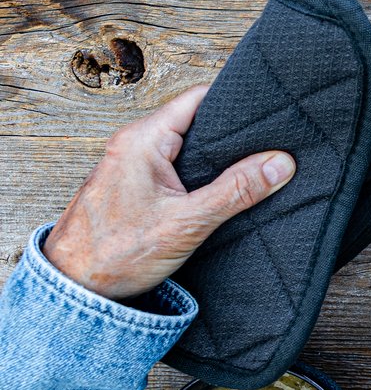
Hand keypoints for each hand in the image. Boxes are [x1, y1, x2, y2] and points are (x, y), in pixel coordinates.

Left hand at [43, 86, 295, 300]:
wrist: (69, 292)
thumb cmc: (112, 256)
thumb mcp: (187, 223)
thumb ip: (237, 190)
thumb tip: (280, 163)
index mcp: (143, 138)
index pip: (200, 97)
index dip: (237, 102)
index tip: (269, 113)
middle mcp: (133, 143)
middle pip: (195, 118)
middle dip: (231, 132)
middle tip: (269, 143)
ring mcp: (130, 162)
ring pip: (185, 144)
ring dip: (213, 156)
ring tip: (248, 166)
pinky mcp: (131, 184)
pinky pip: (173, 164)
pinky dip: (196, 172)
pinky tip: (216, 189)